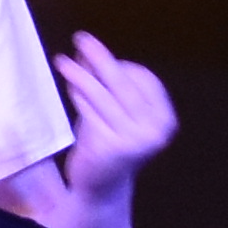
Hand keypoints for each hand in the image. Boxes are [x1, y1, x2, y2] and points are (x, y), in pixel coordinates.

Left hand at [50, 32, 177, 195]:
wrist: (102, 189)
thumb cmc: (108, 143)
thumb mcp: (115, 112)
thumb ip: (108, 85)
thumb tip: (88, 49)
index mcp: (165, 119)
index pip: (144, 78)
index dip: (119, 63)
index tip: (94, 51)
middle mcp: (155, 130)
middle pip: (123, 82)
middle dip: (100, 57)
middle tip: (80, 38)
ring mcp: (134, 140)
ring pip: (102, 95)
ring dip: (80, 74)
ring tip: (61, 60)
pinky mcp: (111, 147)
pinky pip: (89, 112)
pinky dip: (78, 95)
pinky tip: (68, 84)